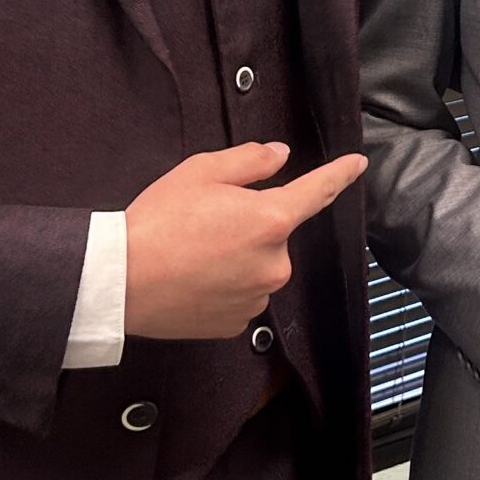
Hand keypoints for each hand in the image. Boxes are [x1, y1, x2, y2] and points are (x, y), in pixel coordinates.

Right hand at [123, 142, 365, 339]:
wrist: (120, 281)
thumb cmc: (158, 221)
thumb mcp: (201, 172)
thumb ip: (250, 160)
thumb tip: (280, 155)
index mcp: (271, 220)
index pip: (318, 192)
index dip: (340, 175)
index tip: (358, 164)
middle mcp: (274, 263)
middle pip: (274, 233)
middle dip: (250, 223)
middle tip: (205, 221)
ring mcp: (257, 297)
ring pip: (258, 266)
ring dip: (237, 256)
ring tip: (192, 252)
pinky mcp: (237, 323)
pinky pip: (242, 294)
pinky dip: (224, 284)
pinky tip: (193, 278)